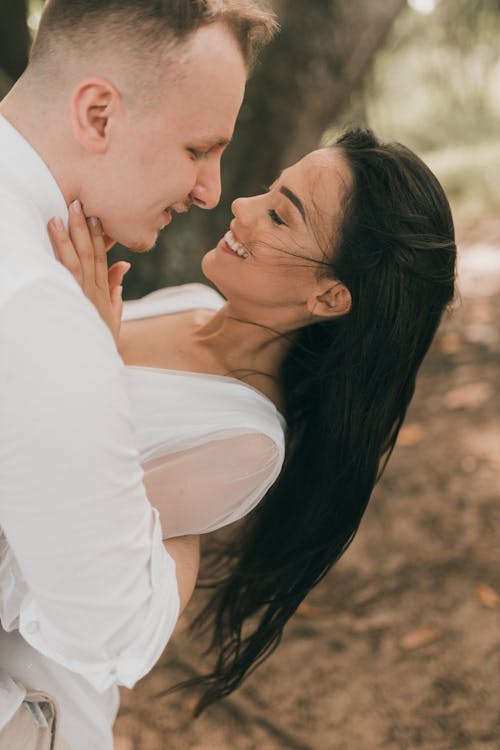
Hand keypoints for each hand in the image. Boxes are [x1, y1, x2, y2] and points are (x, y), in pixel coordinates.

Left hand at [48, 200, 129, 344]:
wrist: (97, 360)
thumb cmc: (102, 339)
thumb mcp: (113, 314)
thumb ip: (115, 288)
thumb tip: (122, 265)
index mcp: (104, 291)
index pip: (102, 257)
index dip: (100, 236)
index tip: (96, 216)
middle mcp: (95, 289)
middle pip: (91, 251)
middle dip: (85, 227)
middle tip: (78, 202)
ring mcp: (85, 292)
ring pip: (79, 255)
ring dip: (72, 232)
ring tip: (64, 212)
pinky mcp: (75, 296)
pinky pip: (68, 267)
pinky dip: (63, 248)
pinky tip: (57, 232)